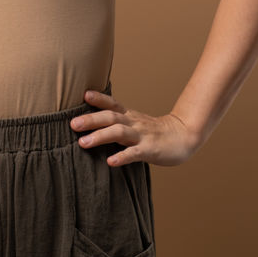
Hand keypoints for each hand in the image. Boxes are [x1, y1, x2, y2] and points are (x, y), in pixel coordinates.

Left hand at [69, 90, 201, 167]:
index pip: (112, 104)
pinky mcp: (150, 150)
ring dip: (100, 136)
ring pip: (119, 133)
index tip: (84, 94)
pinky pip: (134, 153)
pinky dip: (122, 157)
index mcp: (130, 116)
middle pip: (110, 117)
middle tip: (73, 124)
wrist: (184, 137)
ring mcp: (142, 136)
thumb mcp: (135, 123)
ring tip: (83, 143)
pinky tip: (110, 162)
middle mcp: (134, 123)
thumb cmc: (155, 133)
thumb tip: (92, 123)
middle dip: (91, 120)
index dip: (99, 99)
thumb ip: (117, 123)